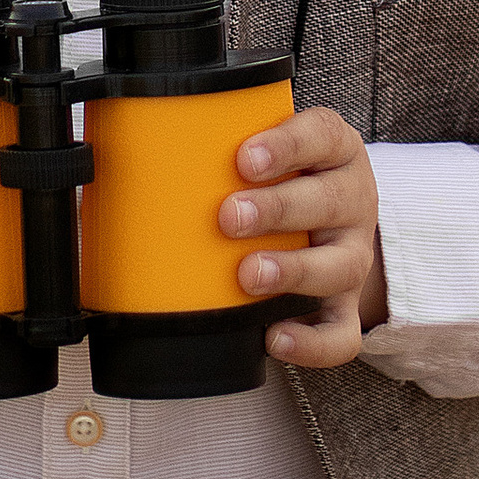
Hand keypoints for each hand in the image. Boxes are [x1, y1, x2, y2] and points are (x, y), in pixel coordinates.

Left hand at [221, 104, 387, 368]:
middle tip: (229, 216)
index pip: (323, 136)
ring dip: (293, 270)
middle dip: (278, 208)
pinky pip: (341, 333)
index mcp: (334, 153)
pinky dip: (312, 343)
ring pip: (342, 265)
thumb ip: (219, 150)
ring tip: (248, 274)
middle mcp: (352, 201)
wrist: (331, 227)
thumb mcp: (269, 153)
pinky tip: (275, 338)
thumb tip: (126, 154)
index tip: (244, 157)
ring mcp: (352, 255)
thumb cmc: (285, 182)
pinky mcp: (347, 306)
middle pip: (330, 200)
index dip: (288, 145)